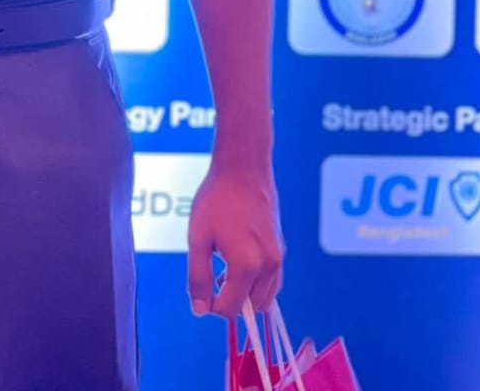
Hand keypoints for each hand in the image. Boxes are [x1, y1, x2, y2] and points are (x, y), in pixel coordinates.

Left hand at [187, 161, 283, 319]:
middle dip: (230, 300)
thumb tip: (200, 310)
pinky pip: (272, 282)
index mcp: (246, 265)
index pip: (230, 309)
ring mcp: (278, 258)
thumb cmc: (217, 199)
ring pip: (265, 298)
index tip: (202, 289)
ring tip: (224, 268)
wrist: (243, 169)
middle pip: (250, 308)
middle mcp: (268, 266)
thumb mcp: (198, 238)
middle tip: (212, 276)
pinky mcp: (281, 250)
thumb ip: (198, 277)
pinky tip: (239, 261)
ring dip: (245, 294)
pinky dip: (257, 283)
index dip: (212, 306)